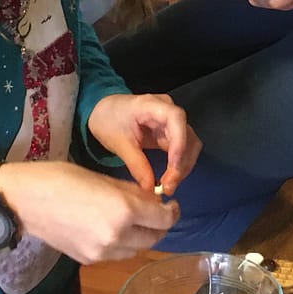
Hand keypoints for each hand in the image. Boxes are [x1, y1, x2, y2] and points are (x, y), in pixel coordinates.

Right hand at [0, 160, 179, 263]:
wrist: (25, 201)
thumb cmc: (63, 178)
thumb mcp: (104, 178)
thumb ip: (132, 192)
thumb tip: (152, 200)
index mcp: (124, 211)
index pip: (163, 218)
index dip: (171, 211)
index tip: (170, 204)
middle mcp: (117, 237)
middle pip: (154, 238)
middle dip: (159, 225)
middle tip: (155, 212)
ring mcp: (102, 253)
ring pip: (137, 250)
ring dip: (142, 236)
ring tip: (134, 221)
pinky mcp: (89, 261)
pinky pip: (117, 255)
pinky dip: (122, 244)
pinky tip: (112, 229)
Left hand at [87, 93, 201, 195]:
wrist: (103, 111)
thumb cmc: (108, 120)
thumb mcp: (119, 143)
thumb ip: (136, 164)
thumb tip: (150, 188)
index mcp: (153, 105)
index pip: (177, 119)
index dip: (179, 143)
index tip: (173, 168)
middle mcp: (168, 111)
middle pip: (187, 135)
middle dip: (182, 163)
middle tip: (168, 186)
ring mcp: (171, 122)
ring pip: (189, 144)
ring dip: (183, 166)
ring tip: (168, 186)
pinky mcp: (170, 133)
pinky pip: (181, 149)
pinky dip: (178, 165)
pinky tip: (168, 179)